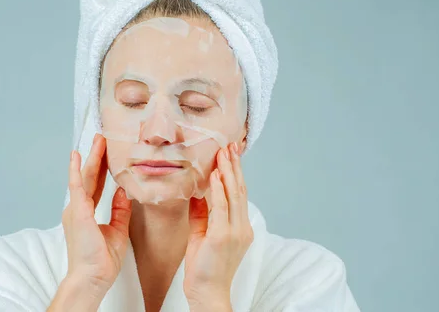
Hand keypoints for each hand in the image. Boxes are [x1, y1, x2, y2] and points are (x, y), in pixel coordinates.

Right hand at [55, 134, 132, 307]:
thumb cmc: (102, 261)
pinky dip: (77, 171)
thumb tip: (123, 191)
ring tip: (97, 139)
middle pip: (90, 176)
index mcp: (87, 213)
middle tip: (102, 138)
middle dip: (97, 156)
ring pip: (85, 177)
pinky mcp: (77, 212)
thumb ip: (119, 210)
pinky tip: (77, 156)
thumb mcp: (117, 230)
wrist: (93, 278)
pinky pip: (77, 187)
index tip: (108, 153)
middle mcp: (79, 208)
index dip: (103, 168)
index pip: (97, 185)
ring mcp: (76, 209)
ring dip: (91, 157)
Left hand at [183, 142, 253, 310]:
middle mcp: (241, 227)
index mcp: (240, 227)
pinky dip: (218, 189)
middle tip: (230, 145)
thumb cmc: (205, 269)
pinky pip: (221, 207)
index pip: (239, 194)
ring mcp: (234, 232)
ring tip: (223, 152)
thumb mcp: (202, 235)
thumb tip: (196, 193)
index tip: (230, 154)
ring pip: (234, 194)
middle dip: (234, 166)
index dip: (235, 172)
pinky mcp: (222, 237)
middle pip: (240, 190)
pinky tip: (214, 174)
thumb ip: (202, 214)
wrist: (208, 293)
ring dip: (228, 171)